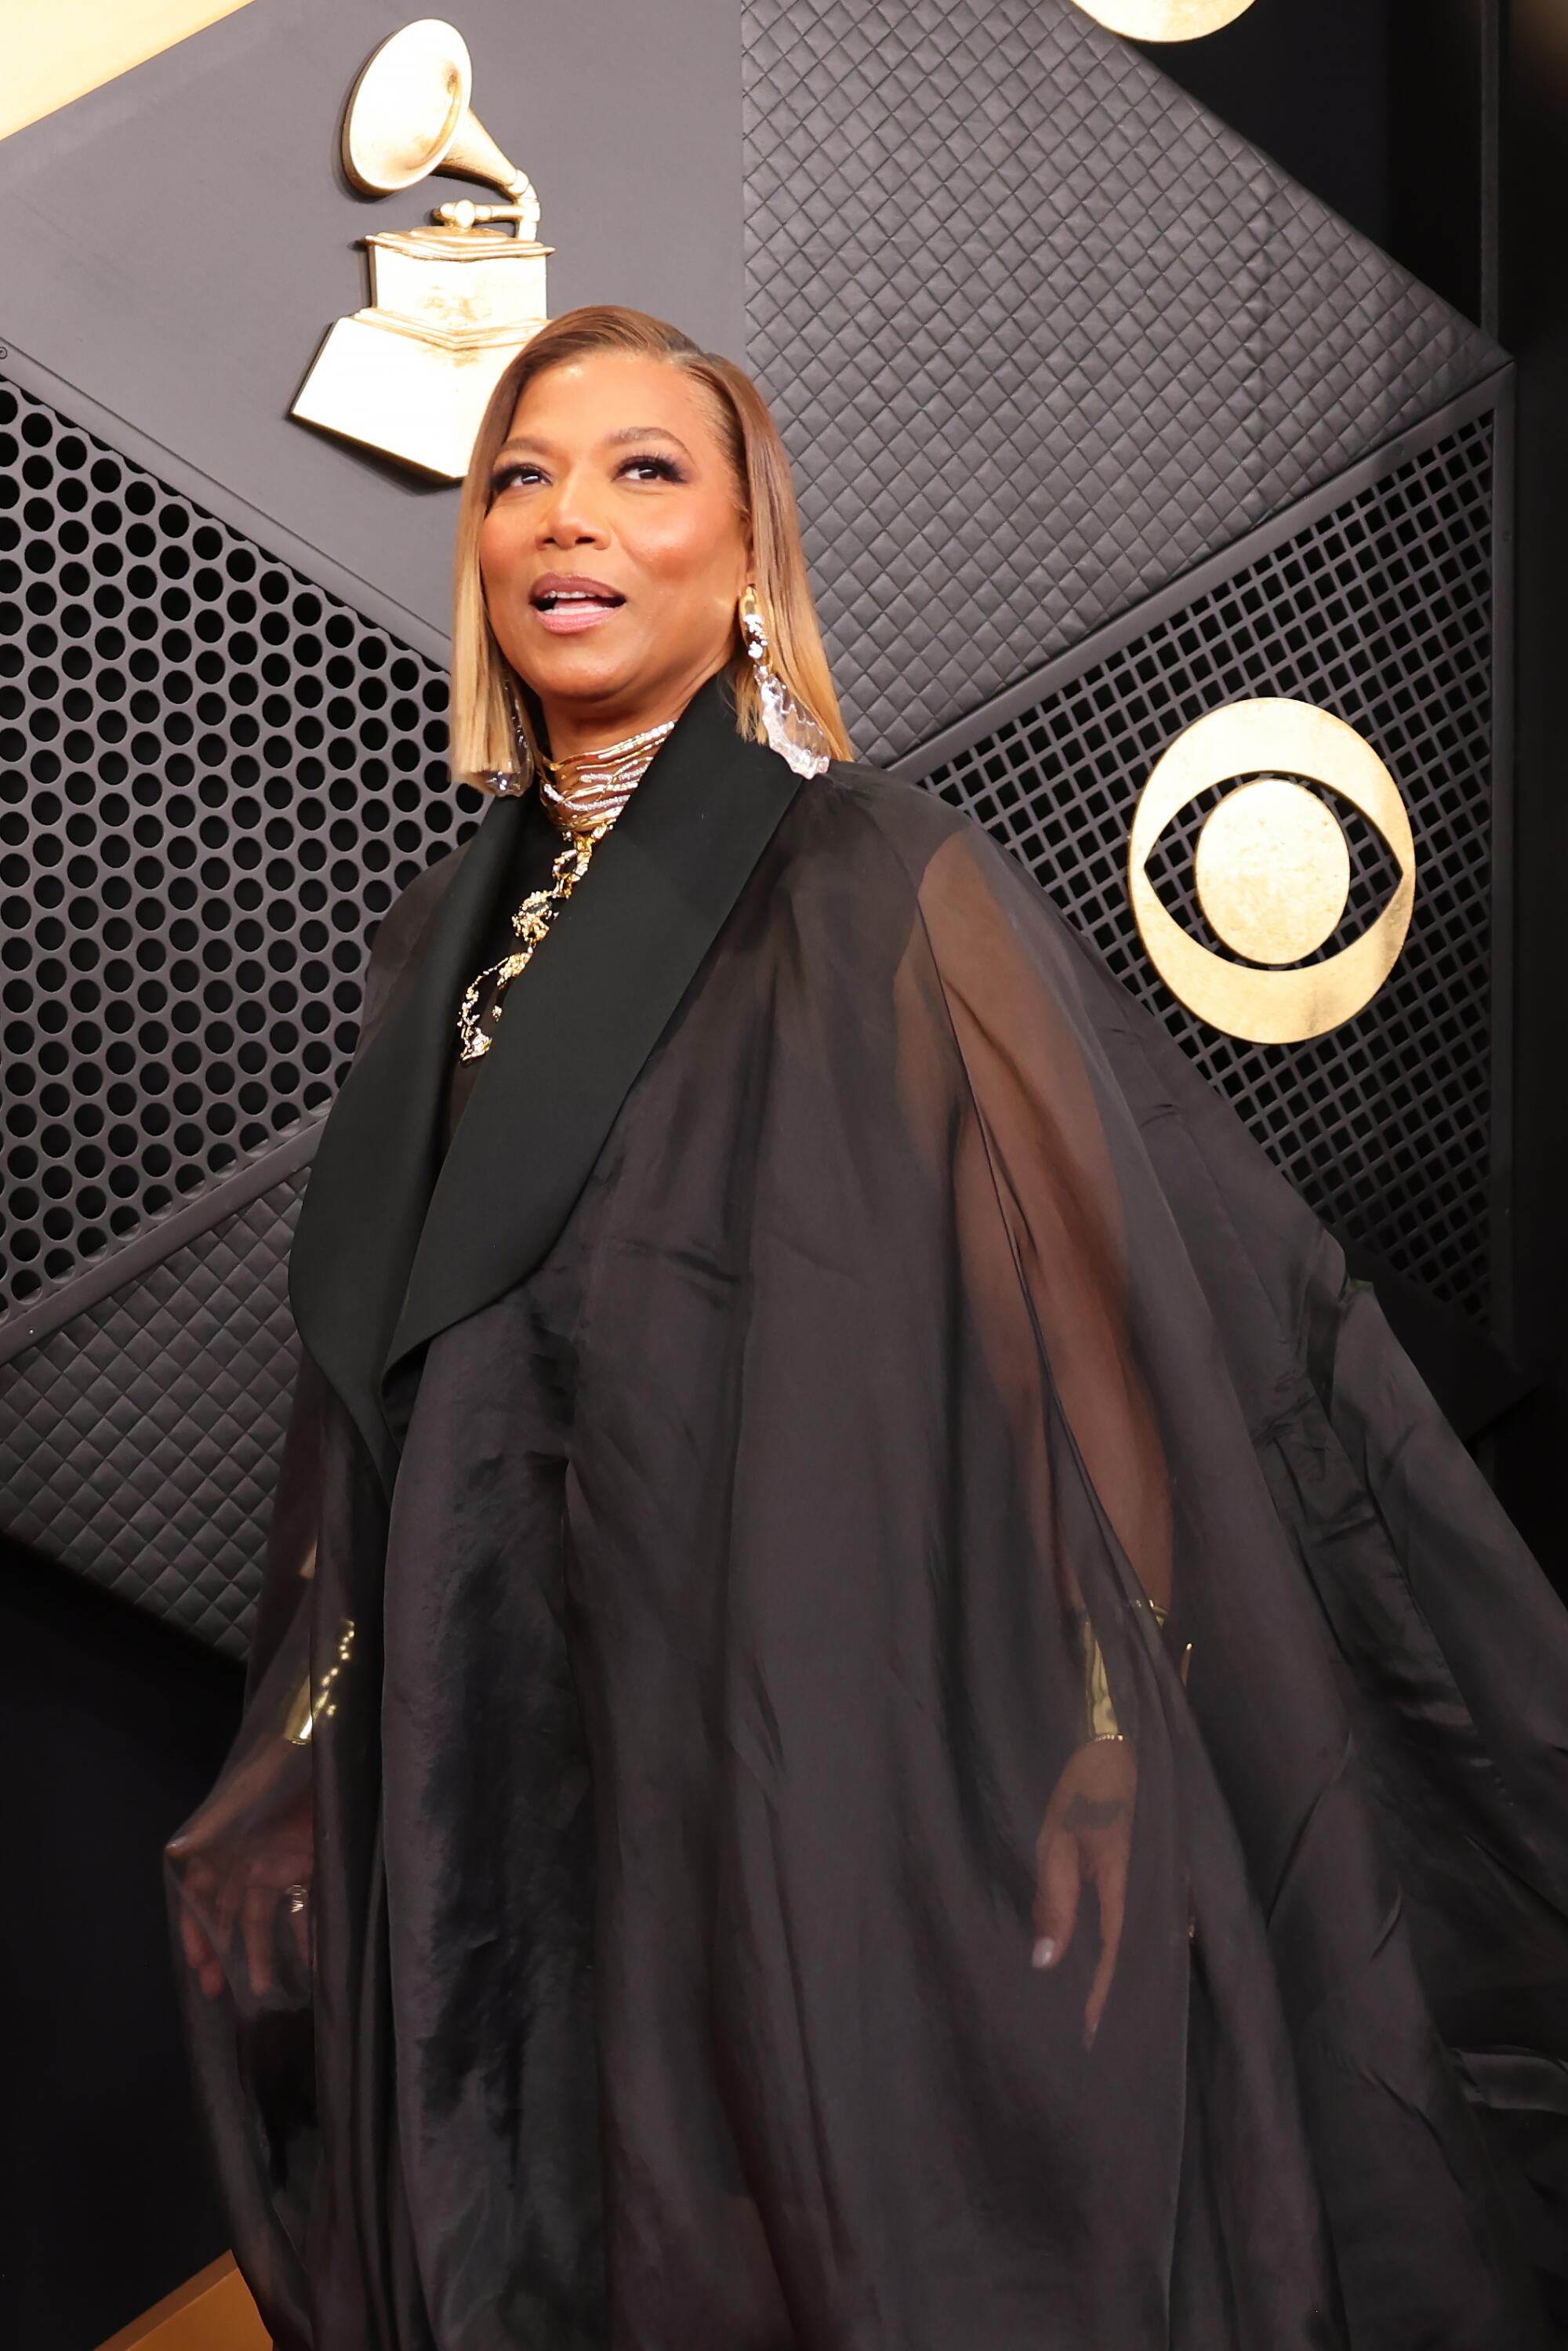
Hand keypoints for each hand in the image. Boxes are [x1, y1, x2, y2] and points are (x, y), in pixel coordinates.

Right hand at [167, 1735, 312, 2002]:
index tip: (196, 1962)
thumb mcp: (248, 1791)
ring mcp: (279, 1861)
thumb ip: (214, 1823)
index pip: (199, 1893)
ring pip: (263, 1916)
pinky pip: (305, 1903)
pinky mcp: (310, 1862)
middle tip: (216, 1991)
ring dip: (259, 1951)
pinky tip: (310, 1961)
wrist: (327, 1744)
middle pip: (227, 1912)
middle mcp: (247, 1858)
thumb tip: (175, 1852)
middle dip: (220, 1950)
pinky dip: (306, 1932)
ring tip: (259, 1989)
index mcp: (224, 1842)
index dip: (194, 1927)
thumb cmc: (280, 1763)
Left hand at [1031, 1736, 1136, 2046]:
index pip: (1116, 1955)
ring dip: (1126, 1975)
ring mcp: (1166, 1883)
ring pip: (1147, 1944)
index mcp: (1127, 1882)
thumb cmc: (1087, 1789)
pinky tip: (1112, 1964)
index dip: (1102, 1998)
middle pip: (1139, 1959)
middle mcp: (1156, 1890)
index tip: (1088, 2037)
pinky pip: (1149, 1923)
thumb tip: (1045, 1962)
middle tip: (1093, 2038)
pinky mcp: (1164, 1877)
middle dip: (1118, 1998)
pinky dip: (1132, 1948)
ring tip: (1100, 2012)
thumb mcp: (1057, 1839)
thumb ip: (1054, 1900)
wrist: (1126, 1745)